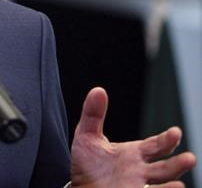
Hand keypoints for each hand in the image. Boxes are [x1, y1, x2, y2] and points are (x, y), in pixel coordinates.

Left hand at [71, 87, 195, 187]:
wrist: (79, 187)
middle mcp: (140, 171)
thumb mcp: (87, 136)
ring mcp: (137, 186)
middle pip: (164, 167)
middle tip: (189, 158)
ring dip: (171, 185)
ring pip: (160, 184)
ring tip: (179, 184)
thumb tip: (98, 90)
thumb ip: (93, 114)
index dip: (167, 140)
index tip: (176, 133)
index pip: (156, 146)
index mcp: (134, 154)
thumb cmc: (86, 164)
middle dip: (177, 164)